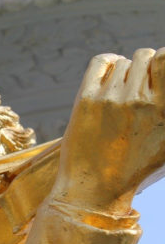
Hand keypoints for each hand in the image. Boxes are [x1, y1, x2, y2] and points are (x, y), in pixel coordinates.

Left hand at [51, 48, 164, 214]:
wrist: (94, 188)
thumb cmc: (134, 167)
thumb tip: (163, 78)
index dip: (162, 61)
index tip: (157, 73)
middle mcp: (139, 100)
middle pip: (144, 56)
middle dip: (143, 69)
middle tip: (136, 88)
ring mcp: (110, 99)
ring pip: (122, 62)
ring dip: (123, 74)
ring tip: (120, 95)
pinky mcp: (86, 100)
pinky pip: (101, 62)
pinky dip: (107, 64)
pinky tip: (109, 76)